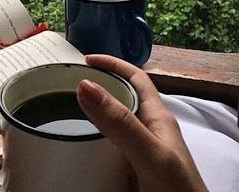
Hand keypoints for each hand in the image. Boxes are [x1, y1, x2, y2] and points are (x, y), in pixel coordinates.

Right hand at [77, 55, 208, 191]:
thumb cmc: (177, 190)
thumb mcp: (150, 153)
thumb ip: (121, 122)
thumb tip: (85, 85)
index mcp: (156, 116)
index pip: (134, 77)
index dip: (112, 63)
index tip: (85, 60)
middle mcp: (146, 130)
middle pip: (118, 98)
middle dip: (95, 88)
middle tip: (64, 87)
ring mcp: (136, 152)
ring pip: (109, 124)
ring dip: (88, 117)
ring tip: (61, 114)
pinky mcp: (127, 172)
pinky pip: (104, 150)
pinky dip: (88, 144)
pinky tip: (74, 148)